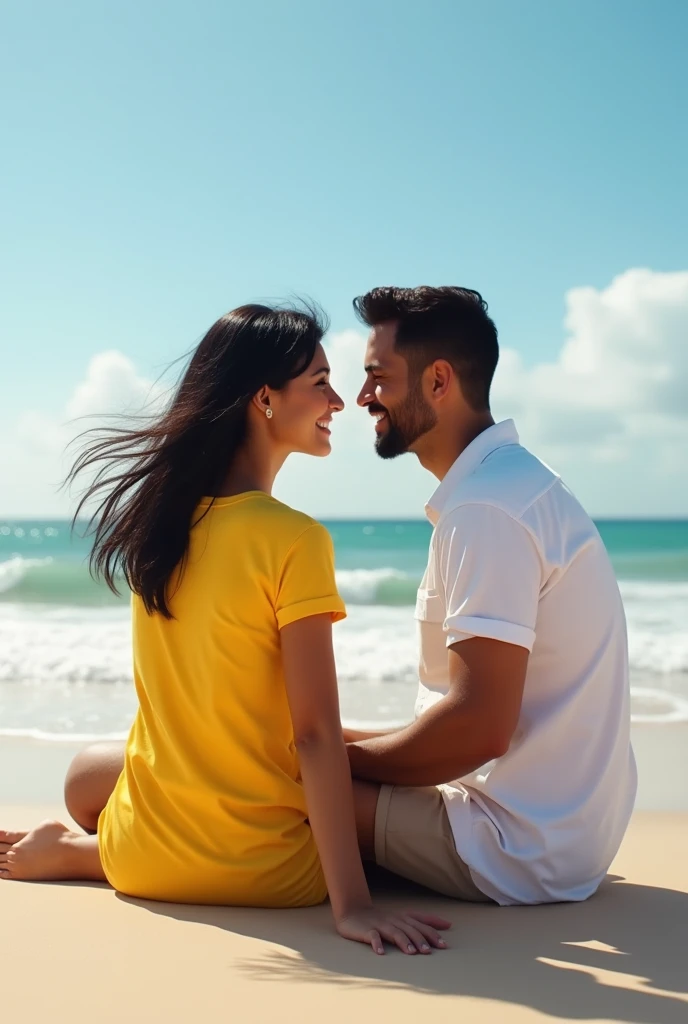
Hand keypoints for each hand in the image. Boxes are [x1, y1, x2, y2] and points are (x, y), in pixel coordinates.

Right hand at [336, 905, 450, 954]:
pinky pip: (372, 936)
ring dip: (403, 942)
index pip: (421, 924)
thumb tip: (449, 924)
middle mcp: (394, 920)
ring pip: (394, 932)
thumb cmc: (382, 918)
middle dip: (420, 939)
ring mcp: (380, 924)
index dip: (432, 933)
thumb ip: (424, 921)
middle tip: (429, 952)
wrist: (353, 911)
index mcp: (403, 918)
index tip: (443, 945)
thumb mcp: (404, 917)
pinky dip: (377, 943)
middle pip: (409, 929)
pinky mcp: (366, 930)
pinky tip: (380, 952)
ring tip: (411, 953)